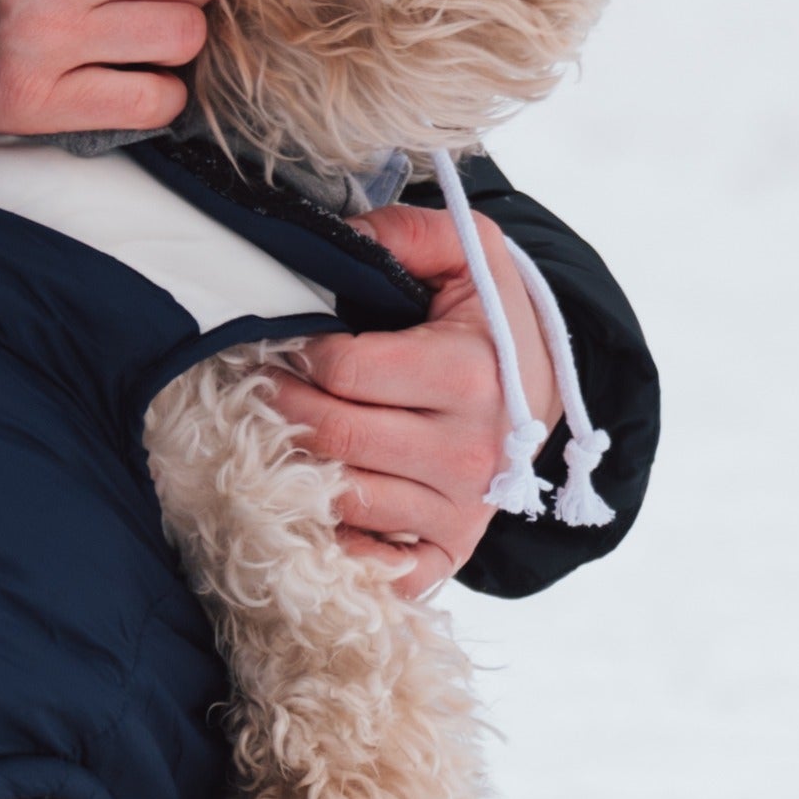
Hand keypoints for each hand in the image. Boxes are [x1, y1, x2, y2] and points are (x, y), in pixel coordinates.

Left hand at [266, 199, 552, 594]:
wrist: (540, 393)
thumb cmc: (491, 322)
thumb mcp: (471, 254)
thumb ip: (407, 232)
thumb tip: (338, 236)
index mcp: (473, 377)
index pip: (345, 371)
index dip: (301, 352)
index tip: (284, 342)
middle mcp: (470, 454)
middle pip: (334, 437)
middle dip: (281, 406)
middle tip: (258, 385)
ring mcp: (459, 513)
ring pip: (342, 499)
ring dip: (296, 467)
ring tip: (277, 433)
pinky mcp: (448, 554)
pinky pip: (372, 566)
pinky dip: (332, 541)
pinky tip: (313, 503)